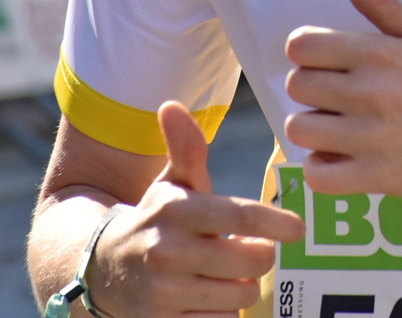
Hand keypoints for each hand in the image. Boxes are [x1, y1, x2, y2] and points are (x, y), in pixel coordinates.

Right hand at [90, 102, 302, 317]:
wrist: (102, 270)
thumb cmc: (155, 221)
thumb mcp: (170, 185)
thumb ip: (185, 149)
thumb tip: (171, 105)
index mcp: (175, 210)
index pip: (237, 217)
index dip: (274, 222)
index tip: (299, 228)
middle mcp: (167, 251)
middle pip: (251, 261)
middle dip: (260, 257)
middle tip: (249, 251)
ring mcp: (164, 292)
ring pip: (239, 295)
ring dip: (241, 287)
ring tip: (225, 275)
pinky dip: (222, 314)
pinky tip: (208, 299)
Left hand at [284, 0, 401, 201]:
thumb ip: (379, 3)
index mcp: (379, 54)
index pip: (301, 46)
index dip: (308, 53)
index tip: (326, 63)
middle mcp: (370, 93)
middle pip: (298, 86)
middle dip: (312, 89)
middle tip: (337, 97)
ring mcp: (370, 138)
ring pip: (300, 130)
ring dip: (314, 130)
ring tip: (338, 128)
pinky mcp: (374, 176)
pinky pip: (317, 175)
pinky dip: (322, 168)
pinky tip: (341, 158)